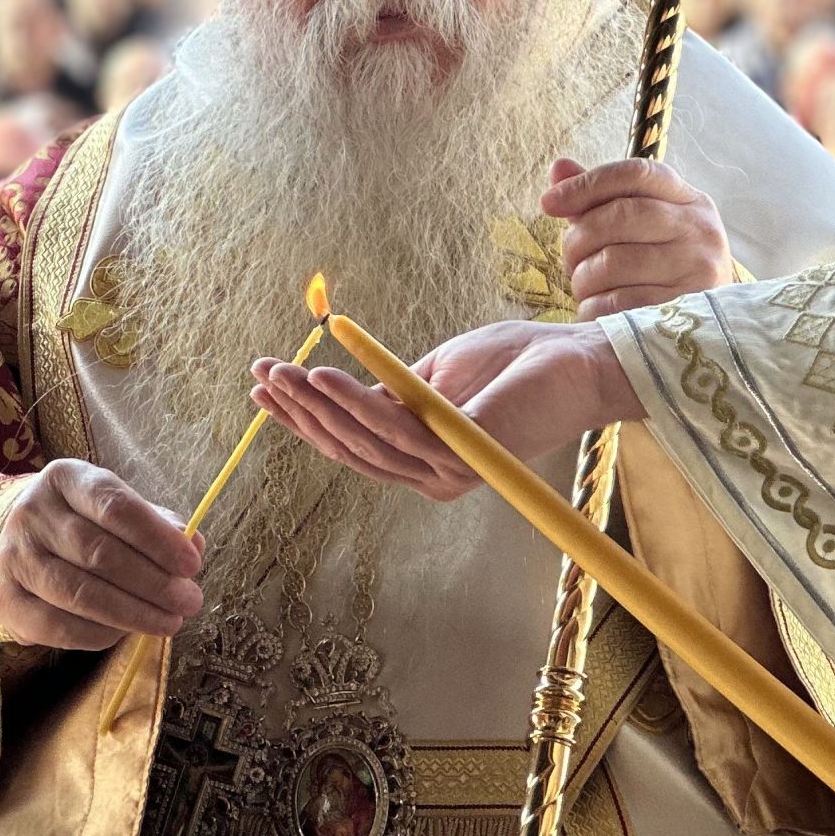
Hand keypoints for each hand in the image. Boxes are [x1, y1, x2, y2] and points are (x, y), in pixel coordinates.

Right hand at [0, 460, 204, 651]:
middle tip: (189, 602)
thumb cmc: (81, 524)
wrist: (20, 544)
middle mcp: (31, 513)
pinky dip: (99, 635)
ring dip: (134, 614)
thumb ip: (155, 525)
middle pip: (100, 554)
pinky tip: (126, 633)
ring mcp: (13, 557)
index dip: (157, 539)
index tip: (192, 565)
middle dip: (154, 583)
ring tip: (169, 622)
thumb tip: (193, 544)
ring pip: (81, 593)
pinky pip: (58, 627)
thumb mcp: (115, 510)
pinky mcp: (4, 600)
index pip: (114, 507)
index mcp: (64, 478)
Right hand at [252, 319, 638, 501]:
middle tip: (260, 375)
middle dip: (299, 412)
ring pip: (363, 442)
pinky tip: (322, 376)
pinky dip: (352, 401)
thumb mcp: (435, 374)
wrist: (574, 360)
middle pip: (347, 449)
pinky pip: (393, 429)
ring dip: (317, 405)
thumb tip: (335, 387)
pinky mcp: (461, 455)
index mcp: (420, 459)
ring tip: (283, 371)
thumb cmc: (512, 363)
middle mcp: (428, 475)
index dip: (303, 419)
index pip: (349, 445)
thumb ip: (391, 390)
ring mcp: (445, 471)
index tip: (262, 387)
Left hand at [544, 156, 733, 317]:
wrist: (711, 324)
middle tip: (570, 258)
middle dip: (579, 238)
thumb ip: (599, 198)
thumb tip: (558, 168)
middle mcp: (698, 230)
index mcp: (688, 200)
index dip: (587, 184)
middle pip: (620, 216)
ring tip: (585, 286)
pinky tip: (595, 308)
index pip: (635, 173)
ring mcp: (696, 270)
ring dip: (582, 278)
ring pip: (612, 262)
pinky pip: (616, 303)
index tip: (548, 203)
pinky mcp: (681, 310)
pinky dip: (592, 307)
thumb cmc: (662, 267)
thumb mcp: (641, 226)